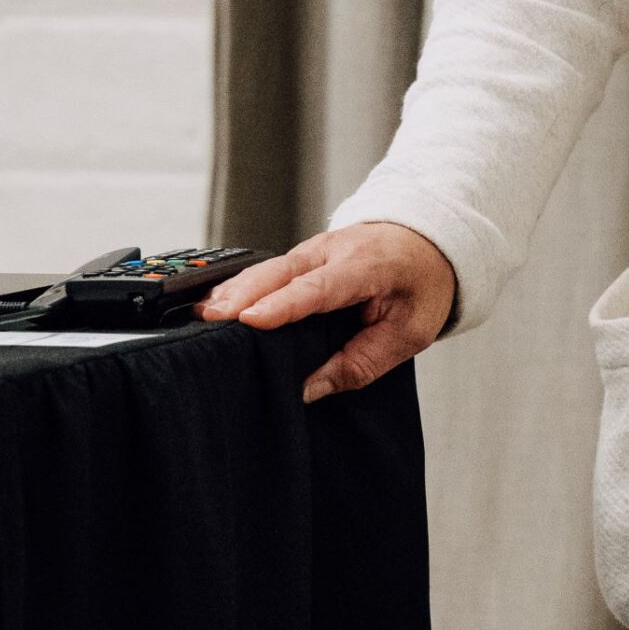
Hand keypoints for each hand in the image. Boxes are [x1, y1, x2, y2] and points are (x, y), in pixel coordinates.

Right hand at [200, 222, 460, 402]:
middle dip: (243, 294)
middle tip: (211, 319)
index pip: (319, 287)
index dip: (283, 304)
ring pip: (266, 269)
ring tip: (202, 315)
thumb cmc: (420, 285)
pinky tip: (214, 305)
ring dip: (234, 290)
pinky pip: (266, 272)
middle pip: (280, 272)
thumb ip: (362, 363)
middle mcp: (332, 252)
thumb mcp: (409, 333)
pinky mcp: (299, 259)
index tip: (251, 320)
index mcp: (366, 266)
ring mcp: (312, 251)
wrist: (426, 242)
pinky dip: (240, 288)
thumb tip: (309, 388)